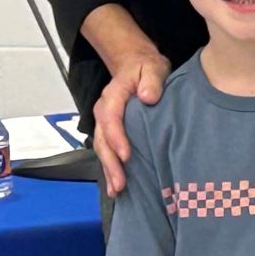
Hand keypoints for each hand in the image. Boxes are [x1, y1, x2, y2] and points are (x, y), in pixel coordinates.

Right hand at [91, 42, 171, 195]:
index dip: (117, 137)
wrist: (134, 64)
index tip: (126, 155)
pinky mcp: (109, 131)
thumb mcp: (152, 68)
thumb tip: (148, 97)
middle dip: (110, 163)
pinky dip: (110, 168)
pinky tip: (116, 187)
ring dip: (108, 170)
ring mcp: (104, 122)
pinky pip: (106, 150)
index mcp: (113, 96)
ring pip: (102, 148)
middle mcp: (104, 111)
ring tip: (116, 191)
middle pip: (102, 139)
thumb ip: (151, 81)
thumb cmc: (146, 68)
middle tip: (120, 184)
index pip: (111, 118)